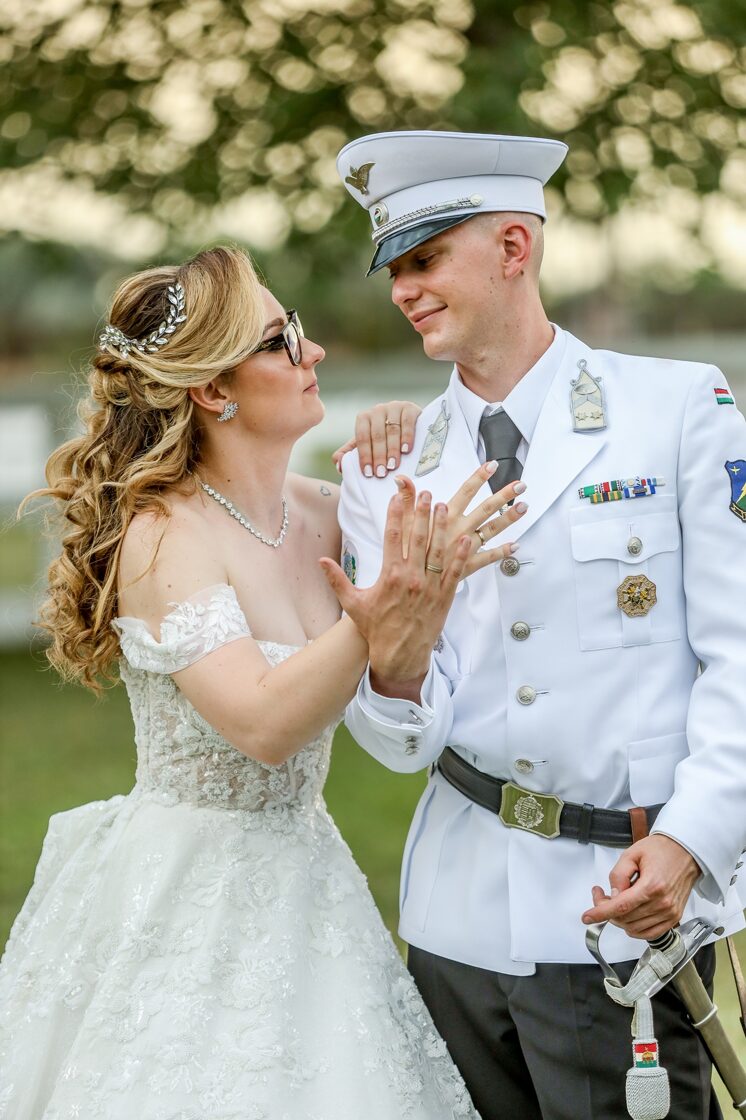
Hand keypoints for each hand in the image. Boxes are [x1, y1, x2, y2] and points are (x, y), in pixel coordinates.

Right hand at [320, 488, 470, 700]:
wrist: (399, 655)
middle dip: (422, 513)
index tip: (397, 497)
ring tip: (444, 506)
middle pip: (418, 538)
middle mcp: (411, 578)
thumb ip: (338, 580)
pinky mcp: (444, 596)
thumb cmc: (376, 629)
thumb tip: (321, 561)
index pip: (392, 537)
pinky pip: (455, 571)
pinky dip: (460, 554)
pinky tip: (465, 537)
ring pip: (438, 550)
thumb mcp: (354, 604)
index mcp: (389, 576)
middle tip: (426, 493)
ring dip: (442, 527)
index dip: (395, 514)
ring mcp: (429, 587)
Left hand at [332, 400, 421, 477]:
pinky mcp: (410, 407)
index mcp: (364, 418)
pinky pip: (407, 422)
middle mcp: (377, 410)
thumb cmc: (385, 437)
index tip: (368, 473)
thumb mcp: (367, 444)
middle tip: (381, 473)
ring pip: (392, 430)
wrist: (411, 424)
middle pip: (377, 435)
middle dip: (378, 456)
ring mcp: (394, 407)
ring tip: (393, 466)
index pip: (362, 437)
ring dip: (392, 450)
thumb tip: (338, 465)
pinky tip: (406, 450)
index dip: (364, 456)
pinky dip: (406, 437)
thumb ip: (349, 454)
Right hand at [394, 460, 527, 579]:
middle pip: (486, 509)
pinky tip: (514, 546)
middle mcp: (460, 530)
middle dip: (504, 495)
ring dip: (509, 518)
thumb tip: (402, 479)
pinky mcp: (467, 565)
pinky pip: (488, 558)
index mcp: (446, 518)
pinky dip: (502, 552)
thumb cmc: (406, 556)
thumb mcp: (404, 524)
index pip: (466, 492)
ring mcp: (466, 548)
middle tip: (520, 485)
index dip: (479, 477)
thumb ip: (406, 499)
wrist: (411, 586)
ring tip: (524, 507)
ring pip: (492, 530)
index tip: (492, 465)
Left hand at [581, 834, 700, 940]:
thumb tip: (612, 896)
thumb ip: (618, 875)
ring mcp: (669, 913)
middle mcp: (663, 903)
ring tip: (618, 900)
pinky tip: (629, 914)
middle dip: (606, 909)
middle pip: (625, 918)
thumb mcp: (632, 854)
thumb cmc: (661, 850)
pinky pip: (649, 933)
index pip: (621, 907)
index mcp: (652, 885)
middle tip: (601, 894)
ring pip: (634, 928)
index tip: (587, 917)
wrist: (685, 852)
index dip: (600, 913)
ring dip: (619, 918)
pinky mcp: (674, 918)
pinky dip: (634, 928)